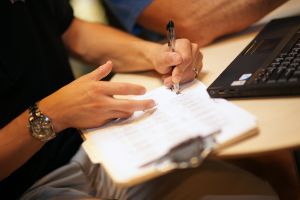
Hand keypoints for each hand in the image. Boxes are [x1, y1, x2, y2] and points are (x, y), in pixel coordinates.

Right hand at [39, 61, 154, 131]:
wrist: (57, 111)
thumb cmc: (70, 94)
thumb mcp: (84, 79)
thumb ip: (99, 72)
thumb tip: (110, 63)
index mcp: (99, 88)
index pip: (123, 88)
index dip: (136, 89)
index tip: (144, 90)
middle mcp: (102, 102)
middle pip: (128, 104)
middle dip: (143, 104)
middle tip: (152, 104)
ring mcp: (101, 114)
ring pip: (123, 114)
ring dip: (132, 111)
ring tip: (140, 108)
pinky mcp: (99, 123)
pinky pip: (114, 120)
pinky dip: (120, 116)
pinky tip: (123, 113)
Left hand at [152, 38, 201, 87]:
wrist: (164, 61)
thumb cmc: (162, 58)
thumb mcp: (161, 59)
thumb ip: (168, 59)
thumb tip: (179, 59)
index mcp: (184, 43)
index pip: (186, 59)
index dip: (180, 70)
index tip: (173, 78)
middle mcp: (194, 48)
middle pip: (190, 67)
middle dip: (179, 75)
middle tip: (168, 79)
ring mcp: (198, 57)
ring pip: (192, 73)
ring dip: (180, 78)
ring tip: (170, 77)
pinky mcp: (199, 66)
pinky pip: (193, 76)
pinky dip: (184, 79)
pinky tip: (177, 76)